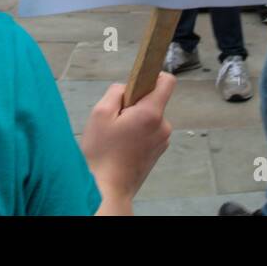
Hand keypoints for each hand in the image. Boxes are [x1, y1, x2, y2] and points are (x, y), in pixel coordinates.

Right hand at [81, 73, 174, 212]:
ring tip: (117, 135)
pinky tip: (122, 145)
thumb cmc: (101, 153)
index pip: (167, 81)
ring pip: (150, 117)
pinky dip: (138, 133)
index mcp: (151, 113)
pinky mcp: (158, 152)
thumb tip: (126, 88)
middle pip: (154, 100)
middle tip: (116, 119)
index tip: (137, 83)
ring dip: (135, 120)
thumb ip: (116, 92)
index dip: (153, 76)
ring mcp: (162, 141)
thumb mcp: (100, 113)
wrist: (106, 189)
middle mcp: (163, 126)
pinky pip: (149, 132)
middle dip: (135, 103)